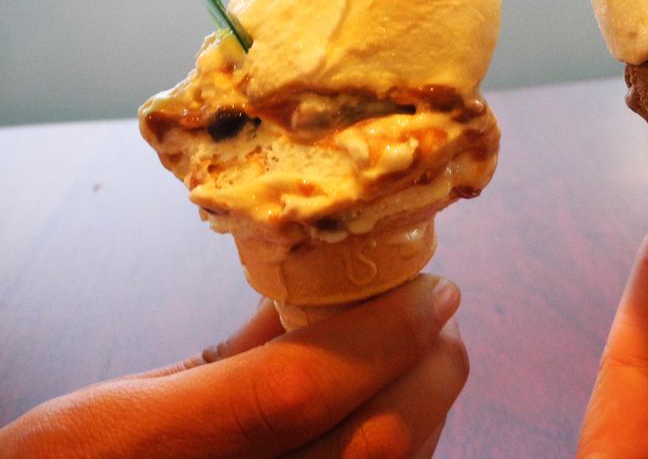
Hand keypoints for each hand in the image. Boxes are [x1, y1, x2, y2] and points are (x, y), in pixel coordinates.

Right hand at [0, 275, 467, 458]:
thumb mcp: (126, 399)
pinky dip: (405, 453)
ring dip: (427, 412)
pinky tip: (399, 416)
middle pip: (374, 444)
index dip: (384, 333)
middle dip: (429, 369)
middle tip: (440, 316)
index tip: (434, 287)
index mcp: (161, 446)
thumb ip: (234, 356)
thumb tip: (322, 295)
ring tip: (426, 359)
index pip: (301, 388)